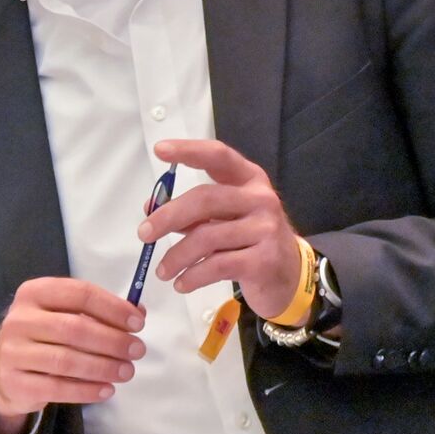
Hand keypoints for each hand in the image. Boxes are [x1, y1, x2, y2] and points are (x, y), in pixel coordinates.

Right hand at [0, 277, 146, 433]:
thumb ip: (100, 312)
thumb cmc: (44, 337)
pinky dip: (86, 391)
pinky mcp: (14, 382)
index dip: (113, 308)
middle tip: (137, 351)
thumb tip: (138, 312)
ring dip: (103, 367)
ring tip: (127, 371)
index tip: (138, 324)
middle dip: (112, 341)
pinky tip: (107, 390)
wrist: (4, 370)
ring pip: (66, 361)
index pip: (79, 294)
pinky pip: (56, 388)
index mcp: (34, 292)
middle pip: (74, 328)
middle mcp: (19, 319)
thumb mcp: (65, 315)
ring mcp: (13, 352)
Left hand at [143, 138, 305, 319]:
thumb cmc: (251, 241)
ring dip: (176, 256)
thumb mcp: (226, 220)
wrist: (290, 276)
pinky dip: (192, 276)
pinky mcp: (264, 260)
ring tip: (163, 271)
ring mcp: (265, 229)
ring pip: (207, 237)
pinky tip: (182, 283)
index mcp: (250, 180)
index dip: (188, 151)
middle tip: (144, 233)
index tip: (160, 150)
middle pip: (205, 199)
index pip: (218, 156)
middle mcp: (261, 199)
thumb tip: (151, 209)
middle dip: (168, 216)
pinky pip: (217, 265)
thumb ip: (193, 213)